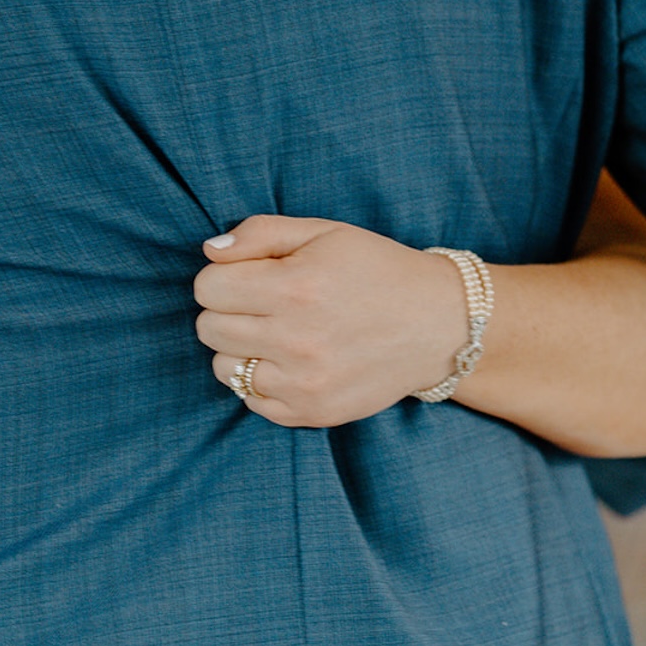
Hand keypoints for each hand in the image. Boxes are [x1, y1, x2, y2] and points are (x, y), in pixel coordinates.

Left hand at [194, 216, 468, 426]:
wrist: (439, 324)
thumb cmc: (378, 270)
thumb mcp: (325, 233)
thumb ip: (261, 233)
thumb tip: (210, 252)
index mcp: (295, 287)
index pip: (207, 287)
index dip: (224, 276)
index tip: (252, 276)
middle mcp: (296, 340)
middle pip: (209, 328)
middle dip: (228, 310)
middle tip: (264, 304)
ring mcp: (304, 383)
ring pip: (224, 368)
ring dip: (241, 348)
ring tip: (279, 333)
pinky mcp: (313, 413)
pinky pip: (251, 400)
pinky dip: (263, 381)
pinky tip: (293, 362)